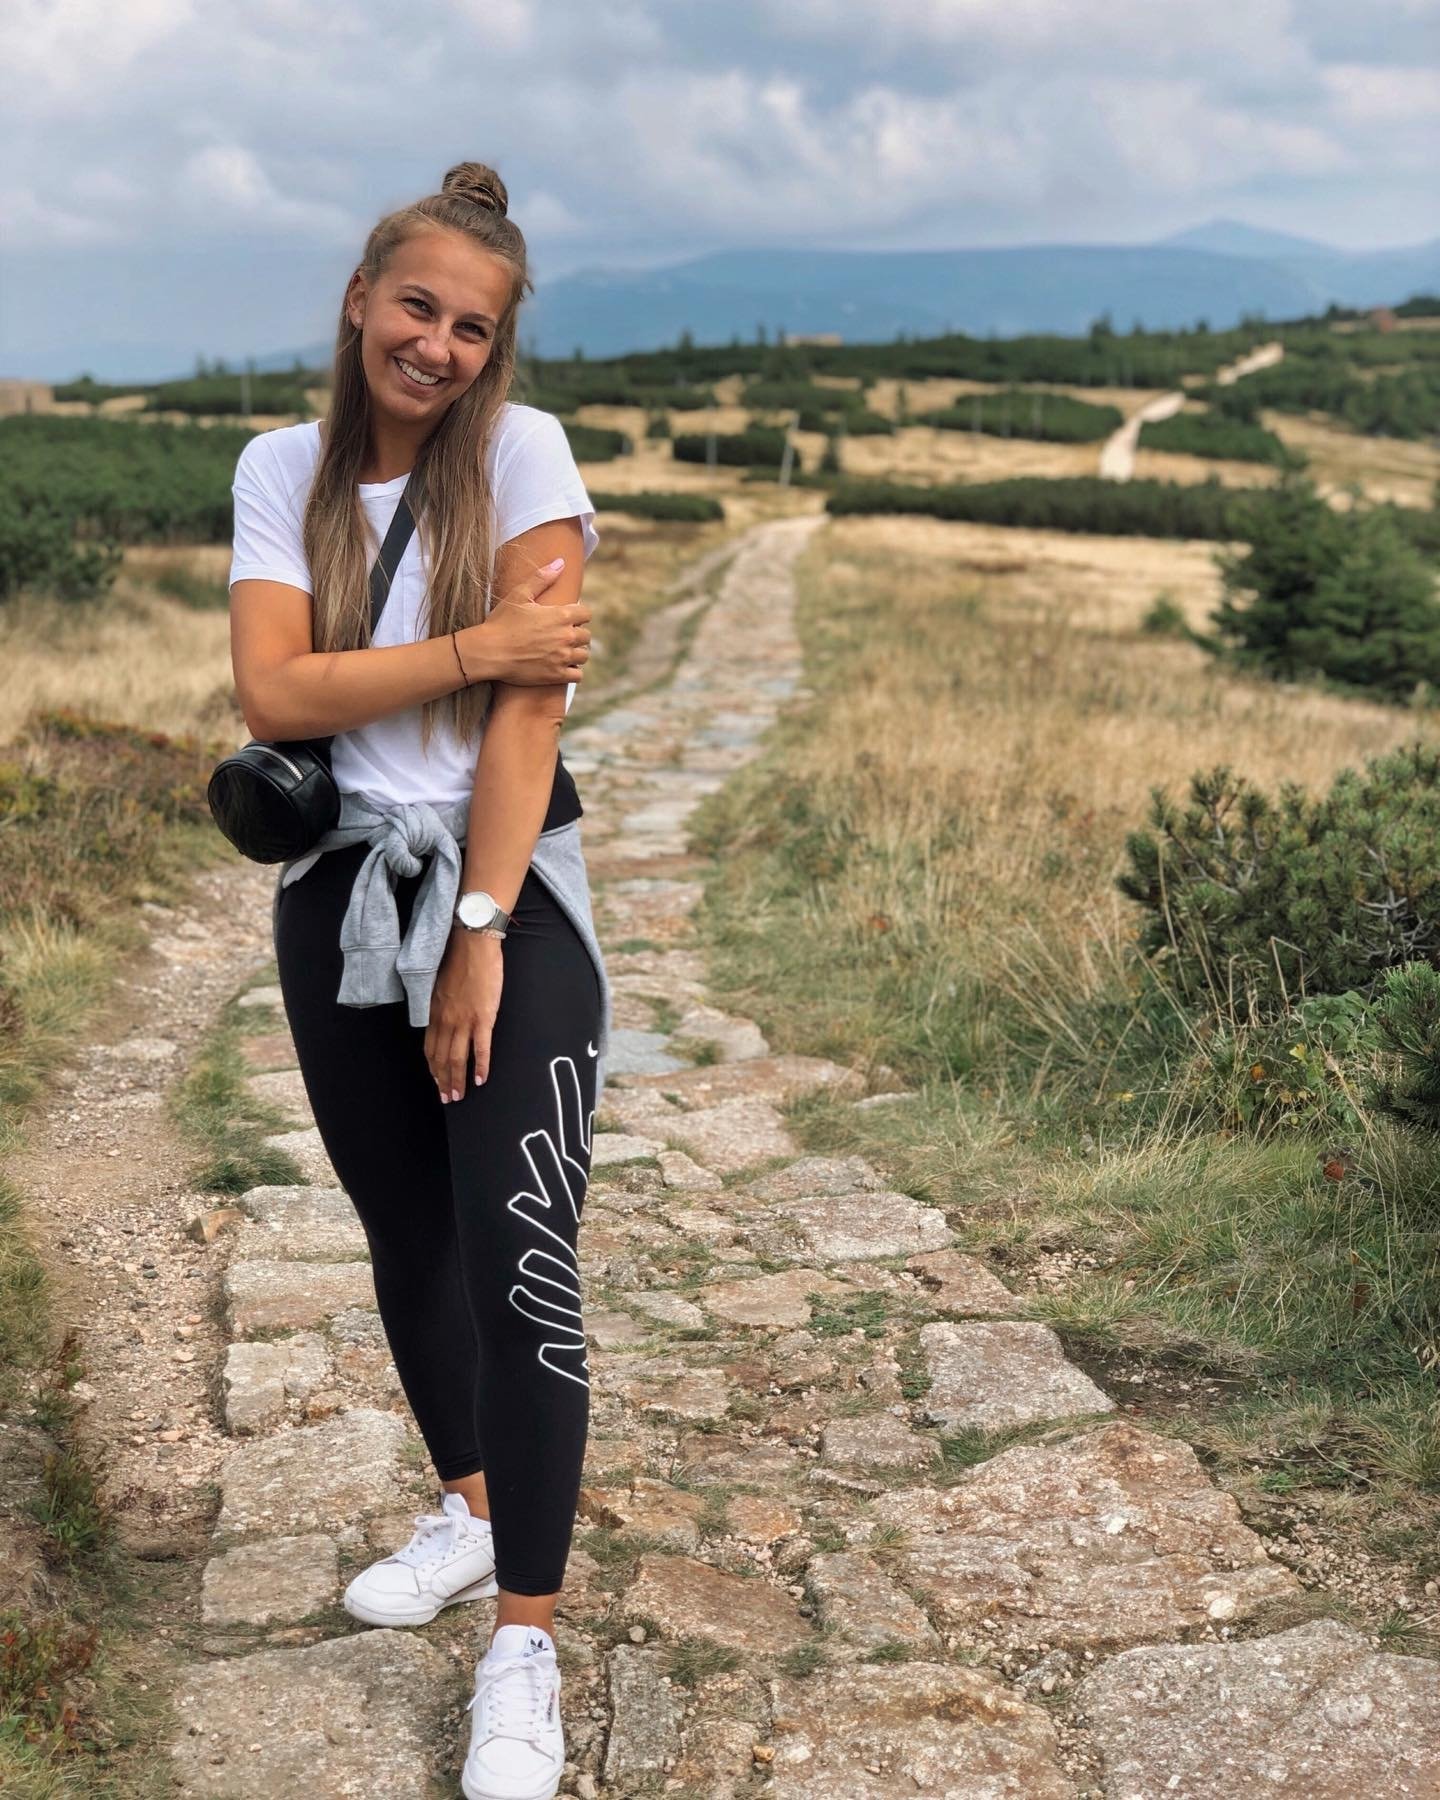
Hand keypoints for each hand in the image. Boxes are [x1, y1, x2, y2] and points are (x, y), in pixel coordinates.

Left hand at [426, 929, 503, 1100]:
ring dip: (457, 1080)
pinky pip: (481, 1048)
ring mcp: (464, 1020)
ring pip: (457, 1058)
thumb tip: (439, 1016)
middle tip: (448, 1098)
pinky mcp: (484, 1017)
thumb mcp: (439, 984)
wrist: (472, 943)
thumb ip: (438, 1004)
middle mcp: (446, 1020)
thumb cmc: (457, 959)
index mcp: (434, 1012)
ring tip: (460, 1096)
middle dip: (443, 1081)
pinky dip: (481, 1066)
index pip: (430, 1048)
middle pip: (441, 1058)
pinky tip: (482, 1079)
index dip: (433, 1068)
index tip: (436, 1082)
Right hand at [458, 557, 591, 687]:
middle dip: (576, 634)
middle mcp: (566, 636)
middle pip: (586, 636)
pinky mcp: (557, 676)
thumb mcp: (519, 595)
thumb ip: (542, 578)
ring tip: (562, 652)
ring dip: (576, 653)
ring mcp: (562, 657)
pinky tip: (561, 667)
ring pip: (584, 655)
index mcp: (561, 615)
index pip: (586, 614)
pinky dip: (573, 671)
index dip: (577, 615)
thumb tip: (561, 562)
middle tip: (561, 636)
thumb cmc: (501, 622)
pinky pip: (578, 675)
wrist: (488, 652)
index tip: (567, 619)